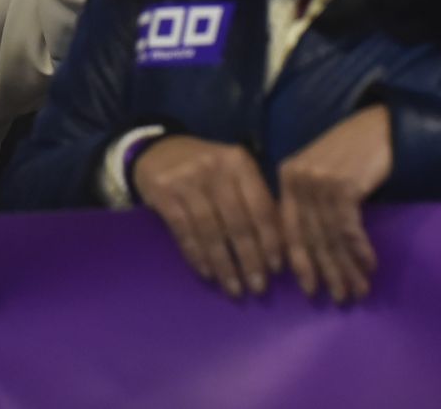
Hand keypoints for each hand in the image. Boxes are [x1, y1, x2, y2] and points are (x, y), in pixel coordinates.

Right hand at [132, 136, 283, 297]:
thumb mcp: (234, 173)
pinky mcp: (164, 192)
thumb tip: (281, 247)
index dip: (270, 240)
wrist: (158, 152)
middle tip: (258, 287)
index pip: (261, 207)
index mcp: (239, 162)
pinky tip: (207, 273)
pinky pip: (185, 231)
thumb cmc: (207, 170)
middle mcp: (215, 167)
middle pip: (237, 222)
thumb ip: (254, 200)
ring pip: (211, 230)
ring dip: (224, 264)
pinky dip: (197, 255)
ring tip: (234, 288)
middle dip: (250, 259)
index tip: (276, 269)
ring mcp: (187, 179)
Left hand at [277, 104, 391, 302]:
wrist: (380, 126)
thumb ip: (310, 203)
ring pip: (329, 236)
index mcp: (287, 178)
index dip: (301, 262)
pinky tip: (369, 266)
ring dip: (346, 267)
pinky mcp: (342, 184)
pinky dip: (359, 250)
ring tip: (358, 290)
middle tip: (340, 298)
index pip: (289, 229)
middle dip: (327, 271)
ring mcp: (318, 181)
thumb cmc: (351, 153)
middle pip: (310, 237)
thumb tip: (312, 250)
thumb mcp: (320, 174)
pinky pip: (348, 227)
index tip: (310, 289)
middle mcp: (297, 179)